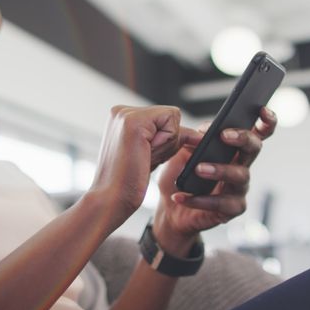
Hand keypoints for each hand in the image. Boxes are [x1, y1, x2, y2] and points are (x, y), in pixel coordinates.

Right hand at [90, 105, 200, 228]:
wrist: (111, 199)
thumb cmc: (128, 182)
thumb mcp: (153, 152)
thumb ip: (170, 137)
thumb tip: (198, 134)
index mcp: (122, 117)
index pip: (162, 117)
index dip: (164, 139)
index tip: (144, 155)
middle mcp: (121, 111)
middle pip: (169, 115)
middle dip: (166, 141)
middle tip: (142, 158)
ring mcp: (125, 114)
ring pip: (172, 116)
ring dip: (166, 143)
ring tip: (142, 156)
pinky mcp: (133, 121)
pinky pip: (170, 120)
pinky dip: (166, 141)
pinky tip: (146, 152)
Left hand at [153, 107, 277, 254]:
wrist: (170, 209)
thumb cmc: (181, 176)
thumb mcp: (182, 151)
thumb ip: (196, 137)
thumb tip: (207, 130)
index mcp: (233, 148)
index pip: (257, 131)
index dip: (266, 121)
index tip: (262, 110)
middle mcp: (241, 165)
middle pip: (254, 148)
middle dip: (243, 138)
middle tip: (224, 135)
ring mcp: (238, 188)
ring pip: (240, 175)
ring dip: (219, 170)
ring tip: (198, 168)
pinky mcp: (231, 209)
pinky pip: (222, 203)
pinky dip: (200, 200)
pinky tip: (182, 196)